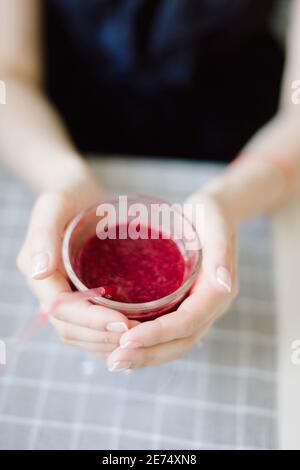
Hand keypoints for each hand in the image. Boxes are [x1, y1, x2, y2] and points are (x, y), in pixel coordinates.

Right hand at [17, 179, 136, 356]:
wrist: (77, 192)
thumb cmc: (66, 194)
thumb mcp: (53, 206)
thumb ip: (43, 234)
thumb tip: (39, 272)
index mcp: (40, 273)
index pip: (61, 309)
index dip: (90, 321)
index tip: (123, 325)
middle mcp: (49, 289)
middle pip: (70, 327)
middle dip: (101, 337)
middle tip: (138, 336)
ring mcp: (64, 294)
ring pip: (79, 333)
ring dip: (105, 342)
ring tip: (139, 339)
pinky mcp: (80, 294)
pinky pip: (89, 325)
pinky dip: (107, 334)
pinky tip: (132, 332)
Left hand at [105, 191, 238, 370]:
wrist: (212, 214)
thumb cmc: (210, 214)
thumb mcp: (215, 223)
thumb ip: (221, 252)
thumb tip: (223, 283)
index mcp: (218, 291)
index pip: (189, 322)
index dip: (160, 334)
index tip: (128, 339)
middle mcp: (208, 307)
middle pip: (180, 341)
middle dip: (148, 354)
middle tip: (115, 361)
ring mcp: (197, 309)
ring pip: (173, 343)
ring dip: (145, 356)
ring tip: (114, 360)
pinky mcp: (183, 306)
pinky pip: (167, 333)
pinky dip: (146, 344)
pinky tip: (121, 345)